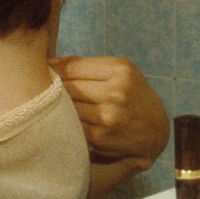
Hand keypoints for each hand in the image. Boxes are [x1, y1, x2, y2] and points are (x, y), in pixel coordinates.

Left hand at [51, 55, 169, 174]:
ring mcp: (108, 116)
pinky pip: (71, 125)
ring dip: (57, 107)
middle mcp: (116, 92)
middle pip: (67, 87)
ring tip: (56, 106)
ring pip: (66, 107)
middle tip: (47, 91)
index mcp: (120, 69)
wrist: (155, 130)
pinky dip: (65, 122)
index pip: (71, 68)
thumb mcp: (119, 71)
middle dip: (54, 89)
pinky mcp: (99, 137)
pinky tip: (66, 120)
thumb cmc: (133, 95)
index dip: (52, 71)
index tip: (44, 73)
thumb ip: (85, 65)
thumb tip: (48, 62)